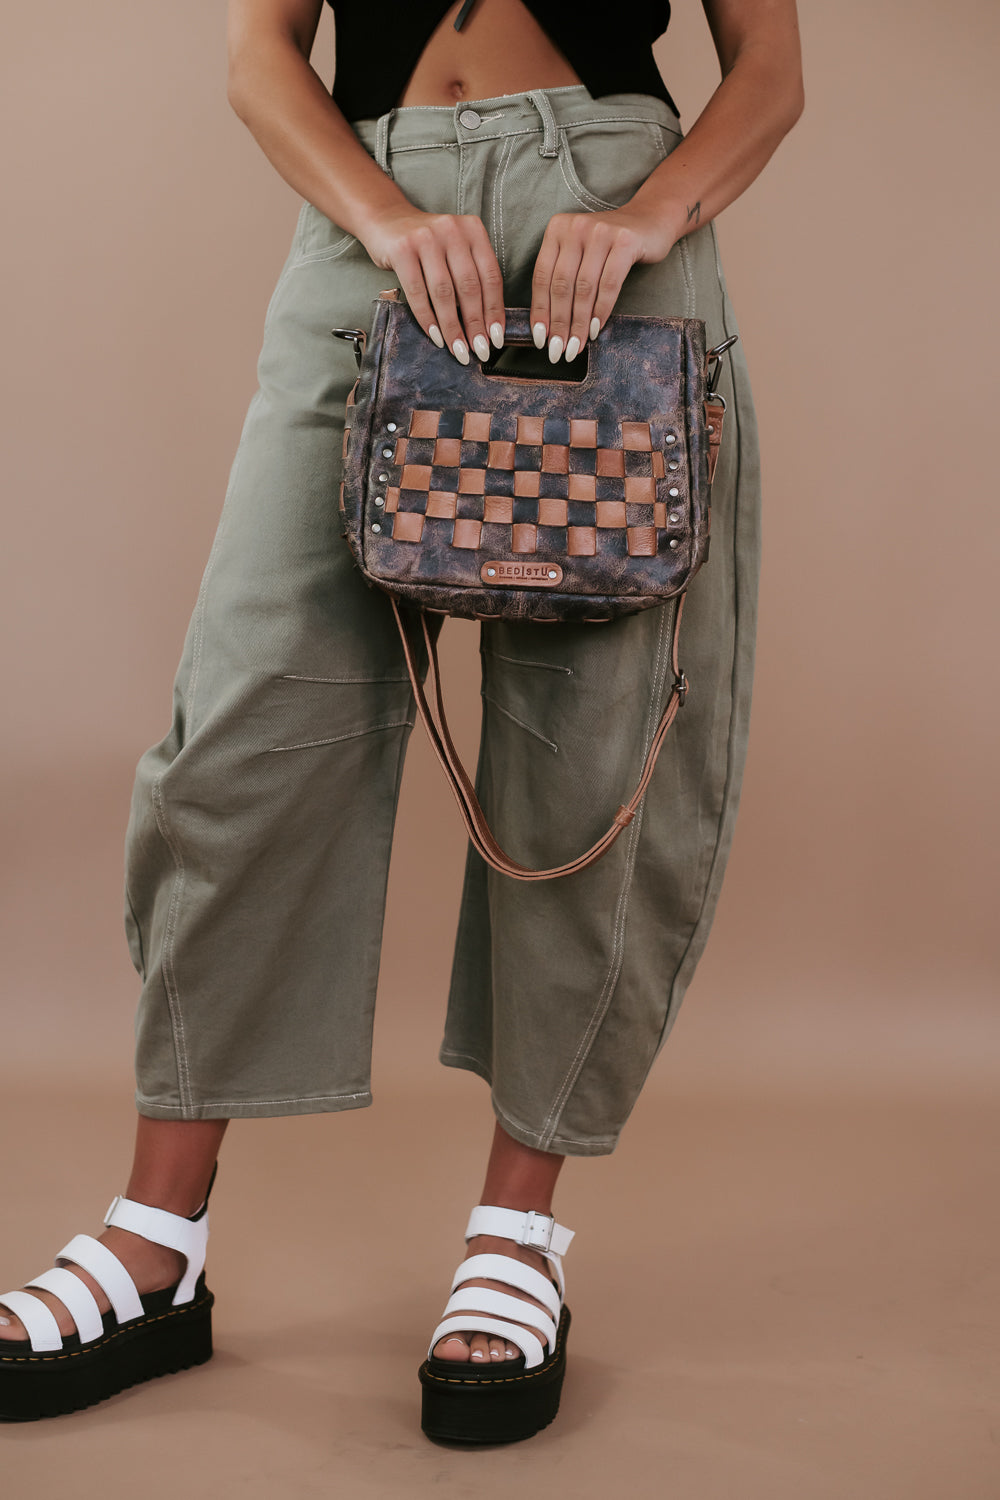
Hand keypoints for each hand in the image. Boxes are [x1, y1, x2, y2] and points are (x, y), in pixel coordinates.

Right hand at [363, 208, 504, 363]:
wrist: (386, 220)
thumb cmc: (426, 244)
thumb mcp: (455, 250)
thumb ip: (471, 275)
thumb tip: (485, 324)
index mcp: (473, 230)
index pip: (491, 276)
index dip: (495, 310)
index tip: (496, 338)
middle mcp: (452, 230)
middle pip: (469, 287)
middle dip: (475, 324)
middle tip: (479, 350)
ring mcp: (426, 238)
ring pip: (444, 292)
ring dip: (452, 327)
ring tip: (458, 350)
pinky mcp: (402, 250)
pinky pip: (417, 292)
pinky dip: (427, 319)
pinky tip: (435, 336)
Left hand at [529, 208, 674, 361]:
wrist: (649, 220)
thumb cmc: (609, 245)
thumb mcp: (579, 253)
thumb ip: (562, 276)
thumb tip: (547, 326)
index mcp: (557, 229)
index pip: (542, 276)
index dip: (540, 311)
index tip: (541, 338)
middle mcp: (576, 227)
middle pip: (562, 285)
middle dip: (559, 323)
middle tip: (558, 350)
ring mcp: (600, 232)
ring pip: (584, 288)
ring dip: (579, 323)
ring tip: (576, 346)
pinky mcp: (625, 242)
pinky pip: (609, 284)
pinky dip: (601, 310)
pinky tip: (596, 329)